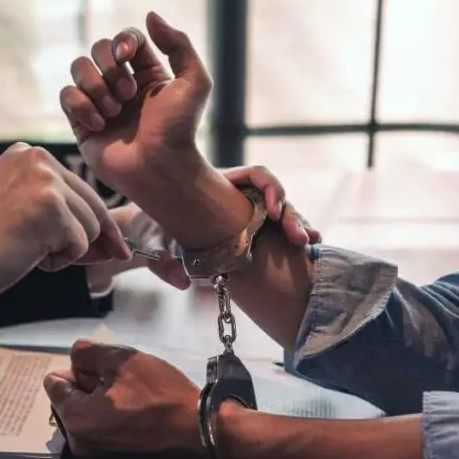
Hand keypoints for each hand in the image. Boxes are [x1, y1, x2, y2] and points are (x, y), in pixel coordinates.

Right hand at [0, 142, 130, 307]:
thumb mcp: (16, 215)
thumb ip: (56, 214)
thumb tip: (112, 241)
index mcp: (27, 156)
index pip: (80, 190)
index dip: (96, 224)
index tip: (116, 247)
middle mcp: (38, 159)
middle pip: (93, 207)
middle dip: (91, 240)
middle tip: (72, 259)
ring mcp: (45, 180)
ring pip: (89, 228)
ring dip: (64, 252)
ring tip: (22, 252)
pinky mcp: (50, 207)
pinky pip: (79, 246)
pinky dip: (57, 262)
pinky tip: (23, 256)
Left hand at [44, 340, 204, 458]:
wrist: (199, 433)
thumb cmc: (161, 396)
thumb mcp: (123, 360)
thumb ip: (88, 353)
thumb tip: (74, 357)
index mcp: (75, 418)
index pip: (54, 382)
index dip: (79, 368)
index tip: (106, 371)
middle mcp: (78, 443)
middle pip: (69, 400)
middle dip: (88, 387)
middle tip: (122, 384)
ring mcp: (95, 457)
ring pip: (86, 415)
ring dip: (101, 403)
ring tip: (133, 400)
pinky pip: (101, 431)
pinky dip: (112, 420)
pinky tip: (137, 415)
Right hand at [60, 12, 209, 191]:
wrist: (160, 169)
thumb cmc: (180, 130)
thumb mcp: (194, 81)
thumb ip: (178, 43)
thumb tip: (150, 15)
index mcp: (146, 73)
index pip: (126, 39)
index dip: (122, 40)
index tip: (127, 55)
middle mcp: (120, 85)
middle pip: (98, 48)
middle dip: (109, 67)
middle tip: (128, 95)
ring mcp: (99, 103)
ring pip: (78, 67)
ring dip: (95, 86)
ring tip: (114, 112)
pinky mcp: (81, 123)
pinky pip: (66, 95)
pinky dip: (81, 105)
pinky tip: (99, 124)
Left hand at [82, 165, 321, 292]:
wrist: (147, 236)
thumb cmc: (150, 229)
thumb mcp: (151, 241)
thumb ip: (163, 262)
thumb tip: (184, 283)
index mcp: (218, 186)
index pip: (256, 175)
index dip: (270, 188)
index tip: (272, 210)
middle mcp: (237, 198)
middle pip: (275, 197)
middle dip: (291, 215)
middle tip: (298, 238)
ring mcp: (247, 216)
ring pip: (283, 215)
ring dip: (299, 227)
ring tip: (308, 242)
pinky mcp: (253, 235)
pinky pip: (280, 233)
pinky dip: (296, 238)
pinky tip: (310, 246)